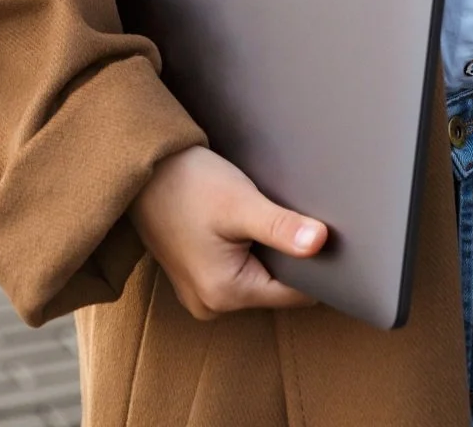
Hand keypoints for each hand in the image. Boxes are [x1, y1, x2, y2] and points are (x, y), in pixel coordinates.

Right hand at [130, 145, 327, 318]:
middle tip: (296, 217)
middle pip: (275, 286)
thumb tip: (322, 243)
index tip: (327, 234)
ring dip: (269, 250)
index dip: (315, 264)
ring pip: (258, 276)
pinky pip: (239, 270)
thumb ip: (281, 227)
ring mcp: (202, 293)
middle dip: (290, 256)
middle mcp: (212, 304)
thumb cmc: (189, 183)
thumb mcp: (240, 203)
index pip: (293, 292)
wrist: (145, 168)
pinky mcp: (197, 276)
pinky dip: (250, 249)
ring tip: (266, 217)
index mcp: (225, 295)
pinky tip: (248, 223)